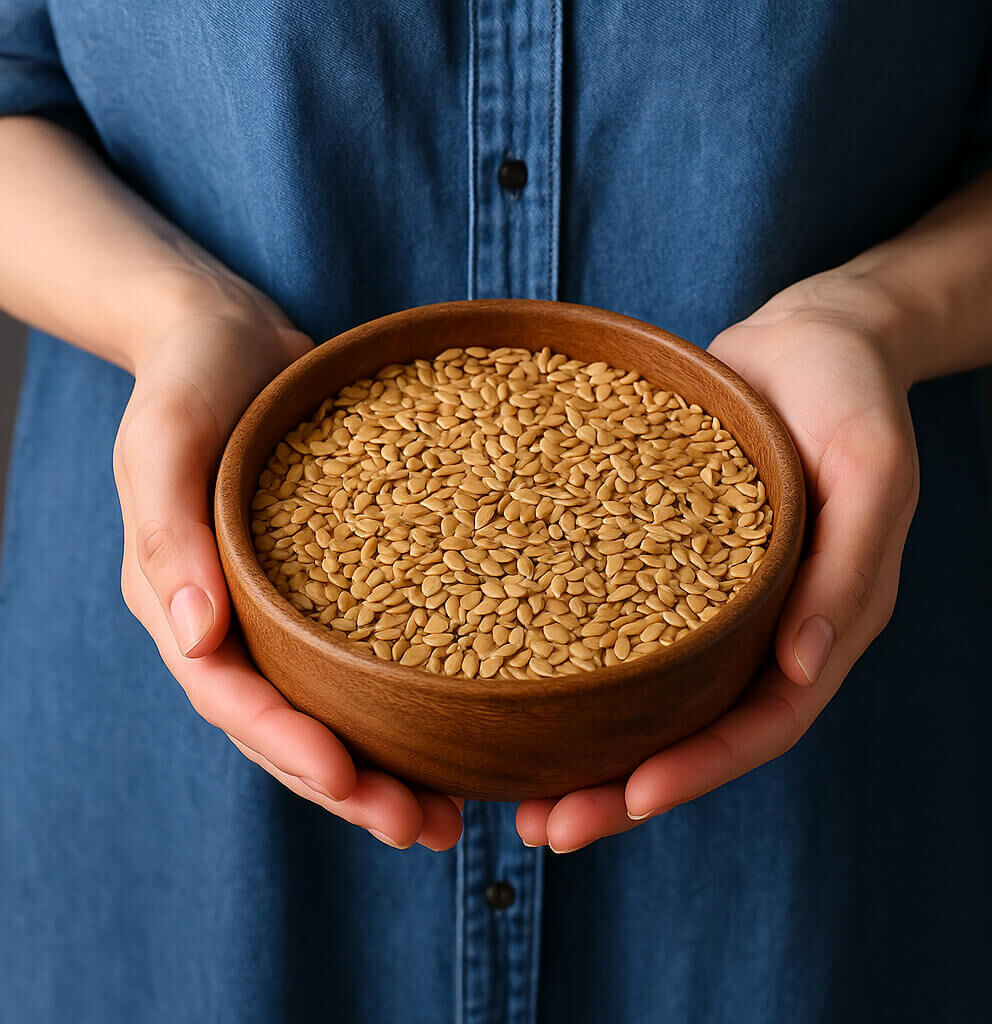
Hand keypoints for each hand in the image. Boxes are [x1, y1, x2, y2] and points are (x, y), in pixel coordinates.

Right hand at [113, 286, 463, 850]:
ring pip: (329, 707)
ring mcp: (282, 609)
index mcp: (183, 601)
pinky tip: (458, 729)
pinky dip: (401, 703)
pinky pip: (363, 657)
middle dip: (346, 786)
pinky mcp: (331, 586)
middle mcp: (233, 620)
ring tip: (449, 815)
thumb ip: (167, 534)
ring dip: (382, 766)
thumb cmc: (190, 380)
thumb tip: (195, 638)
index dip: (285, 745)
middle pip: (285, 725)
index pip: (230, 696)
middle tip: (420, 828)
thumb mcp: (164, 440)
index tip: (349, 781)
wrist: (230, 338)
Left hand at [516, 272, 919, 851]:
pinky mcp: (655, 563)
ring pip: (645, 695)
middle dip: (621, 788)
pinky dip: (571, 667)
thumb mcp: (871, 467)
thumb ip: (849, 566)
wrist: (803, 341)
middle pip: (689, 731)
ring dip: (585, 748)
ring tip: (508, 788)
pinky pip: (613, 624)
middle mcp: (754, 628)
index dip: (700, 769)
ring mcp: (702, 601)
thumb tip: (803, 665)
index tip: (629, 800)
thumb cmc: (849, 396)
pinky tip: (508, 683)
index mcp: (815, 623)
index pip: (761, 724)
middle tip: (541, 829)